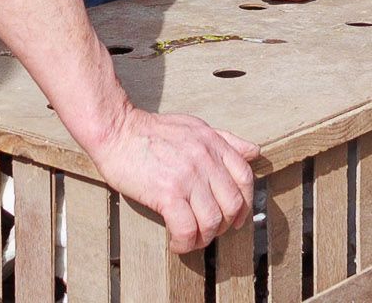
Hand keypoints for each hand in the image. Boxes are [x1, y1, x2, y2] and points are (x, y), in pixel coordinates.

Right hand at [90, 109, 259, 256]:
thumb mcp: (196, 127)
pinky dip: (185, 243)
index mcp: (213, 144)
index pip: (245, 177)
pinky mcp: (167, 193)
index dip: (245, 202)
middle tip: (211, 231)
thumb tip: (254, 151)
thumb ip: (226, 140)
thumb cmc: (153, 131)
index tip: (237, 217)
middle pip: (232, 203)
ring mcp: (188, 177)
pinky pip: (187, 229)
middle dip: (226, 224)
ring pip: (212, 220)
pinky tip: (177, 244)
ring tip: (193, 240)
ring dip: (205, 238)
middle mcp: (205, 160)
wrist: (117, 131)